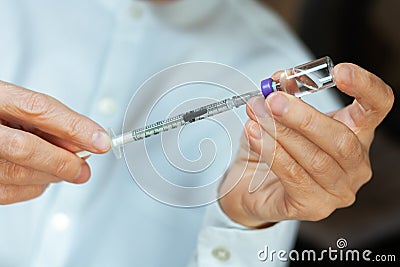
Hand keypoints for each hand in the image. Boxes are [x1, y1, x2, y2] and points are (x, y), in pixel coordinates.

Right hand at [0, 81, 109, 203]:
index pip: (39, 110)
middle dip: (63, 162)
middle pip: (26, 148)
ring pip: (19, 174)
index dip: (74, 127)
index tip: (101, 141)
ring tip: (63, 170)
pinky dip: (34, 187)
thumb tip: (82, 141)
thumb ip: (47, 119)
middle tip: (84, 169)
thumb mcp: (17, 104)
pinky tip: (43, 177)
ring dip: (51, 176)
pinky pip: (9, 192)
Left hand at [219, 63, 393, 227]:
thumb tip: (280, 79)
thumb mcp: (276, 114)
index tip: (339, 72)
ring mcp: (338, 190)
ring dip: (281, 134)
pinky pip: (295, 177)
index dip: (365, 87)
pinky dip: (273, 153)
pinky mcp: (314, 207)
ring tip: (258, 116)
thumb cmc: (271, 147)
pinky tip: (255, 135)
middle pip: (342, 139)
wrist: (250, 183)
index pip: (377, 106)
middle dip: (303, 117)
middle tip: (274, 101)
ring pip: (316, 159)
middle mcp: (354, 164)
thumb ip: (282, 94)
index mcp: (355, 133)